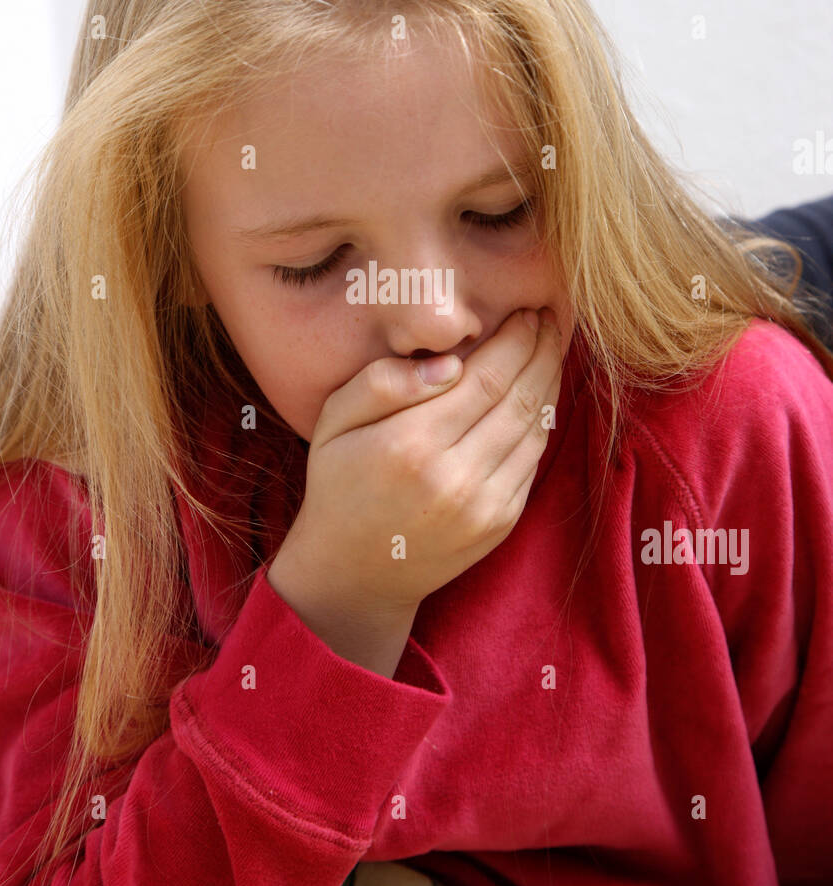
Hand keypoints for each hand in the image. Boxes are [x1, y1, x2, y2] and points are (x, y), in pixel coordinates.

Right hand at [271, 307, 564, 612]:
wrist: (354, 573)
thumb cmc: (339, 484)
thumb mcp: (335, 422)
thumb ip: (382, 383)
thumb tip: (450, 363)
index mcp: (411, 444)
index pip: (487, 376)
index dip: (517, 339)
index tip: (528, 312)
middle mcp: (455, 476)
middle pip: (521, 397)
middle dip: (543, 351)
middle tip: (551, 320)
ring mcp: (484, 505)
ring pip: (535, 427)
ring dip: (550, 382)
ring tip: (552, 348)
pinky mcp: (500, 522)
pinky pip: (533, 459)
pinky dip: (543, 421)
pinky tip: (540, 395)